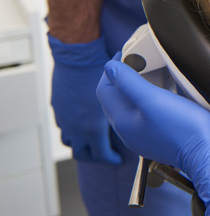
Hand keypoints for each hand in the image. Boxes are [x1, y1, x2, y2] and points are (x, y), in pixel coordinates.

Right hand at [48, 35, 121, 163]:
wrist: (78, 56)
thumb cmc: (102, 75)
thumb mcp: (122, 95)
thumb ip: (129, 108)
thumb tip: (145, 115)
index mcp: (93, 128)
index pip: (100, 154)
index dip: (110, 159)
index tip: (117, 159)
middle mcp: (76, 127)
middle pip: (81, 153)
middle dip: (93, 157)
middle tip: (104, 155)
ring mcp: (65, 118)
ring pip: (69, 141)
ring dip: (81, 144)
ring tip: (91, 142)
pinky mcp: (58, 107)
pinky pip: (63, 125)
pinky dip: (72, 129)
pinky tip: (81, 122)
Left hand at [97, 55, 209, 215]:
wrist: (207, 153)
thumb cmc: (183, 127)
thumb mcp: (154, 99)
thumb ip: (128, 83)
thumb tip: (109, 67)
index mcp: (122, 121)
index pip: (104, 90)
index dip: (112, 69)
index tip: (125, 54)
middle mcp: (128, 131)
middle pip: (115, 98)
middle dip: (122, 78)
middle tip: (138, 61)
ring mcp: (142, 137)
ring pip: (129, 106)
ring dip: (134, 89)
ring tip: (150, 74)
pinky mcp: (157, 139)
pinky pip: (143, 115)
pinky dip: (146, 100)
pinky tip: (161, 95)